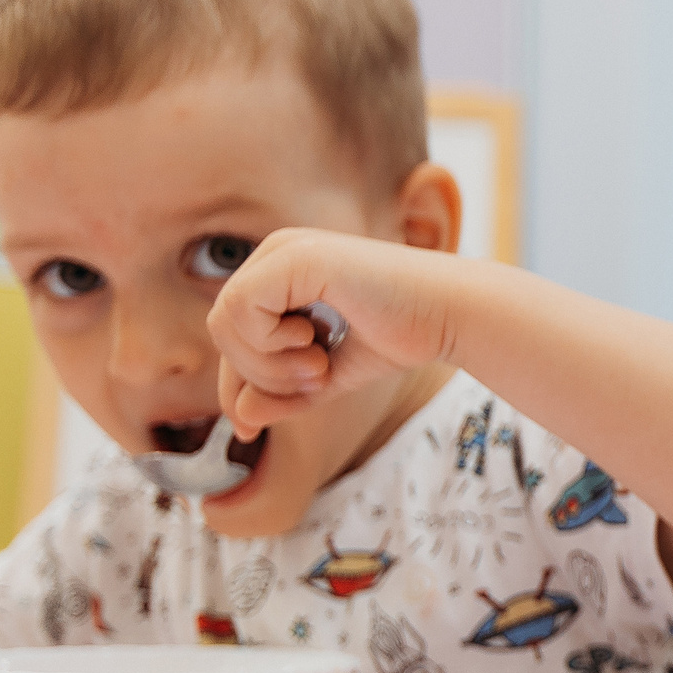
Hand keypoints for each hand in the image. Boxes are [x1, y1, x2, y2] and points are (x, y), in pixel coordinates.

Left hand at [209, 229, 468, 434]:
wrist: (452, 314)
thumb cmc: (403, 335)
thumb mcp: (330, 374)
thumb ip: (283, 394)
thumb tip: (238, 420)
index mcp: (283, 272)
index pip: (231, 332)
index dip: (239, 382)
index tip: (259, 422)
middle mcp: (277, 252)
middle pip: (221, 329)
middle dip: (258, 373)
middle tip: (315, 378)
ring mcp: (285, 250)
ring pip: (224, 321)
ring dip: (267, 363)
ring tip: (319, 366)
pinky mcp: (295, 257)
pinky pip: (241, 308)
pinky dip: (270, 343)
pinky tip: (315, 345)